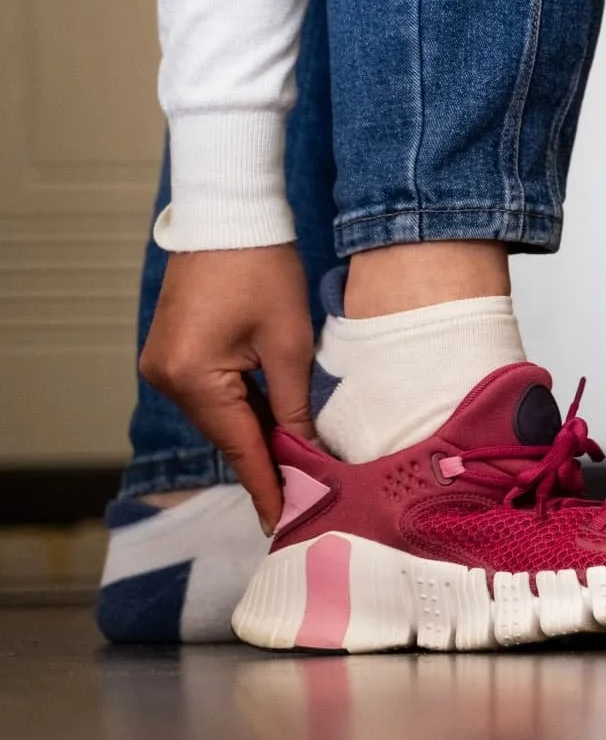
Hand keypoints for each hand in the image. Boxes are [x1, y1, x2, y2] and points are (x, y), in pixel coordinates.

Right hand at [140, 246, 317, 534]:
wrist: (229, 217)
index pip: (239, 447)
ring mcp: (163, 365)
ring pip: (218, 417)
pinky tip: (270, 425)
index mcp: (193, 377)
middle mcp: (166, 377)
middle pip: (225, 434)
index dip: (266, 485)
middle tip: (302, 499)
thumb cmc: (264, 270)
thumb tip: (308, 453)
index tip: (282, 522)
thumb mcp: (289, 343)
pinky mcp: (172, 352)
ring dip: (253, 435)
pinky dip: (240, 410)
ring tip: (295, 467)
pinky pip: (210, 395)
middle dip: (264, 462)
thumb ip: (294, 405)